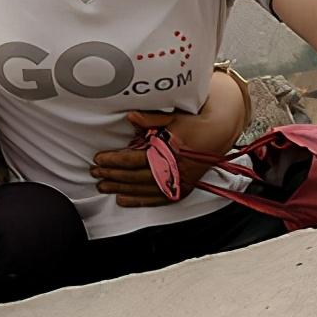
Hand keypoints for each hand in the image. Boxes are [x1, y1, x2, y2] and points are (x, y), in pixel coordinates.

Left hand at [93, 82, 246, 206]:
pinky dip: (139, 200)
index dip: (113, 161)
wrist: (220, 132)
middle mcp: (174, 170)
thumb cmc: (196, 122)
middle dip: (112, 176)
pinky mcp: (182, 188)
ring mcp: (179, 182)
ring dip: (121, 189)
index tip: (98, 159)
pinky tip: (123, 199)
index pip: (134, 159)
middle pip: (135, 176)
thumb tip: (130, 117)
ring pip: (143, 190)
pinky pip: (157, 198)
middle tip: (95, 174)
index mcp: (169, 151)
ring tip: (104, 187)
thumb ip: (151, 119)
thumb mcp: (174, 116)